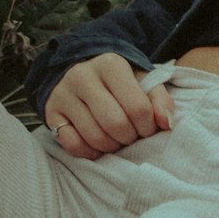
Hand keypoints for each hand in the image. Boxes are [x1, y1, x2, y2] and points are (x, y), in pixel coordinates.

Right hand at [43, 53, 173, 159]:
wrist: (81, 71)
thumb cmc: (119, 81)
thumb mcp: (142, 81)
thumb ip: (160, 100)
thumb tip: (167, 124)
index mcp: (111, 65)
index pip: (138, 107)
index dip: (149, 126)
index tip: (149, 128)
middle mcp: (83, 77)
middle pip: (116, 123)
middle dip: (130, 138)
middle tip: (133, 136)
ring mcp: (64, 95)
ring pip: (94, 136)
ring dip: (112, 146)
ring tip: (118, 139)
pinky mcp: (51, 113)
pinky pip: (72, 144)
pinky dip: (89, 152)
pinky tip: (99, 145)